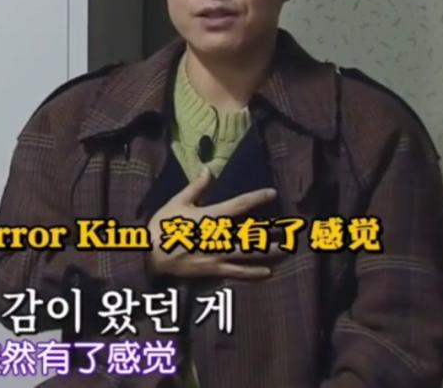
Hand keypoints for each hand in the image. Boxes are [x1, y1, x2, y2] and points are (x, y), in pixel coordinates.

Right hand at [146, 167, 279, 279]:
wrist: (148, 256)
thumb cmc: (161, 227)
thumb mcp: (176, 202)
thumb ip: (196, 187)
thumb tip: (209, 169)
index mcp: (209, 217)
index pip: (238, 205)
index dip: (257, 198)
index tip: (272, 193)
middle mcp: (217, 236)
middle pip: (251, 232)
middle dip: (273, 229)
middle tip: (293, 227)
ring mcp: (216, 255)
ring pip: (249, 253)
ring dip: (270, 250)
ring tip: (287, 247)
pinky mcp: (212, 270)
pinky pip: (237, 273)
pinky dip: (253, 273)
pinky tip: (268, 272)